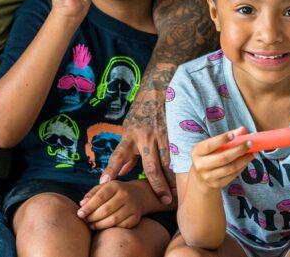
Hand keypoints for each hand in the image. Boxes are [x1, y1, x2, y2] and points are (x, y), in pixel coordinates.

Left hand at [77, 180, 144, 229]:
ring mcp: (132, 206)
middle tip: (86, 220)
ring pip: (113, 220)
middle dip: (92, 217)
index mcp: (115, 186)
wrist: (138, 195)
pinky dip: (110, 228)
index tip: (80, 214)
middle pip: (106, 210)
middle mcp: (125, 195)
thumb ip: (91, 194)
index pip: (100, 197)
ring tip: (92, 225)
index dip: (88, 207)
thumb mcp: (103, 188)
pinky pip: (121, 226)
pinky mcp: (135, 217)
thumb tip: (82, 204)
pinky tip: (103, 227)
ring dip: (99, 225)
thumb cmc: (115, 192)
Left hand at [102, 89, 174, 204]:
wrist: (158, 88)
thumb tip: (123, 172)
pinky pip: (177, 153)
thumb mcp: (129, 128)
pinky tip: (185, 177)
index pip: (118, 156)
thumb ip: (127, 151)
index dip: (111, 169)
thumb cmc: (142, 110)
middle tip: (163, 201)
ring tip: (177, 194)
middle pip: (151, 167)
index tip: (104, 183)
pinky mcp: (174, 132)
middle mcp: (145, 138)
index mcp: (130, 136)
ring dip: (173, 180)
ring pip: (168, 163)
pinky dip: (180, 167)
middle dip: (157, 186)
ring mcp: (161, 135)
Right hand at [190, 127, 253, 189]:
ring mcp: (209, 176)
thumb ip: (226, 136)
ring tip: (253, 152)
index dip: (221, 140)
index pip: (209, 145)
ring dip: (244, 159)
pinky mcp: (217, 184)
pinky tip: (247, 160)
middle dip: (239, 149)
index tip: (233, 134)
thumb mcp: (211, 145)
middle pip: (223, 158)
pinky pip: (233, 175)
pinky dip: (242, 167)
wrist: (200, 177)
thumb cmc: (208, 155)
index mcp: (197, 152)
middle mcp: (201, 165)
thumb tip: (243, 130)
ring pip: (231, 167)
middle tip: (250, 143)